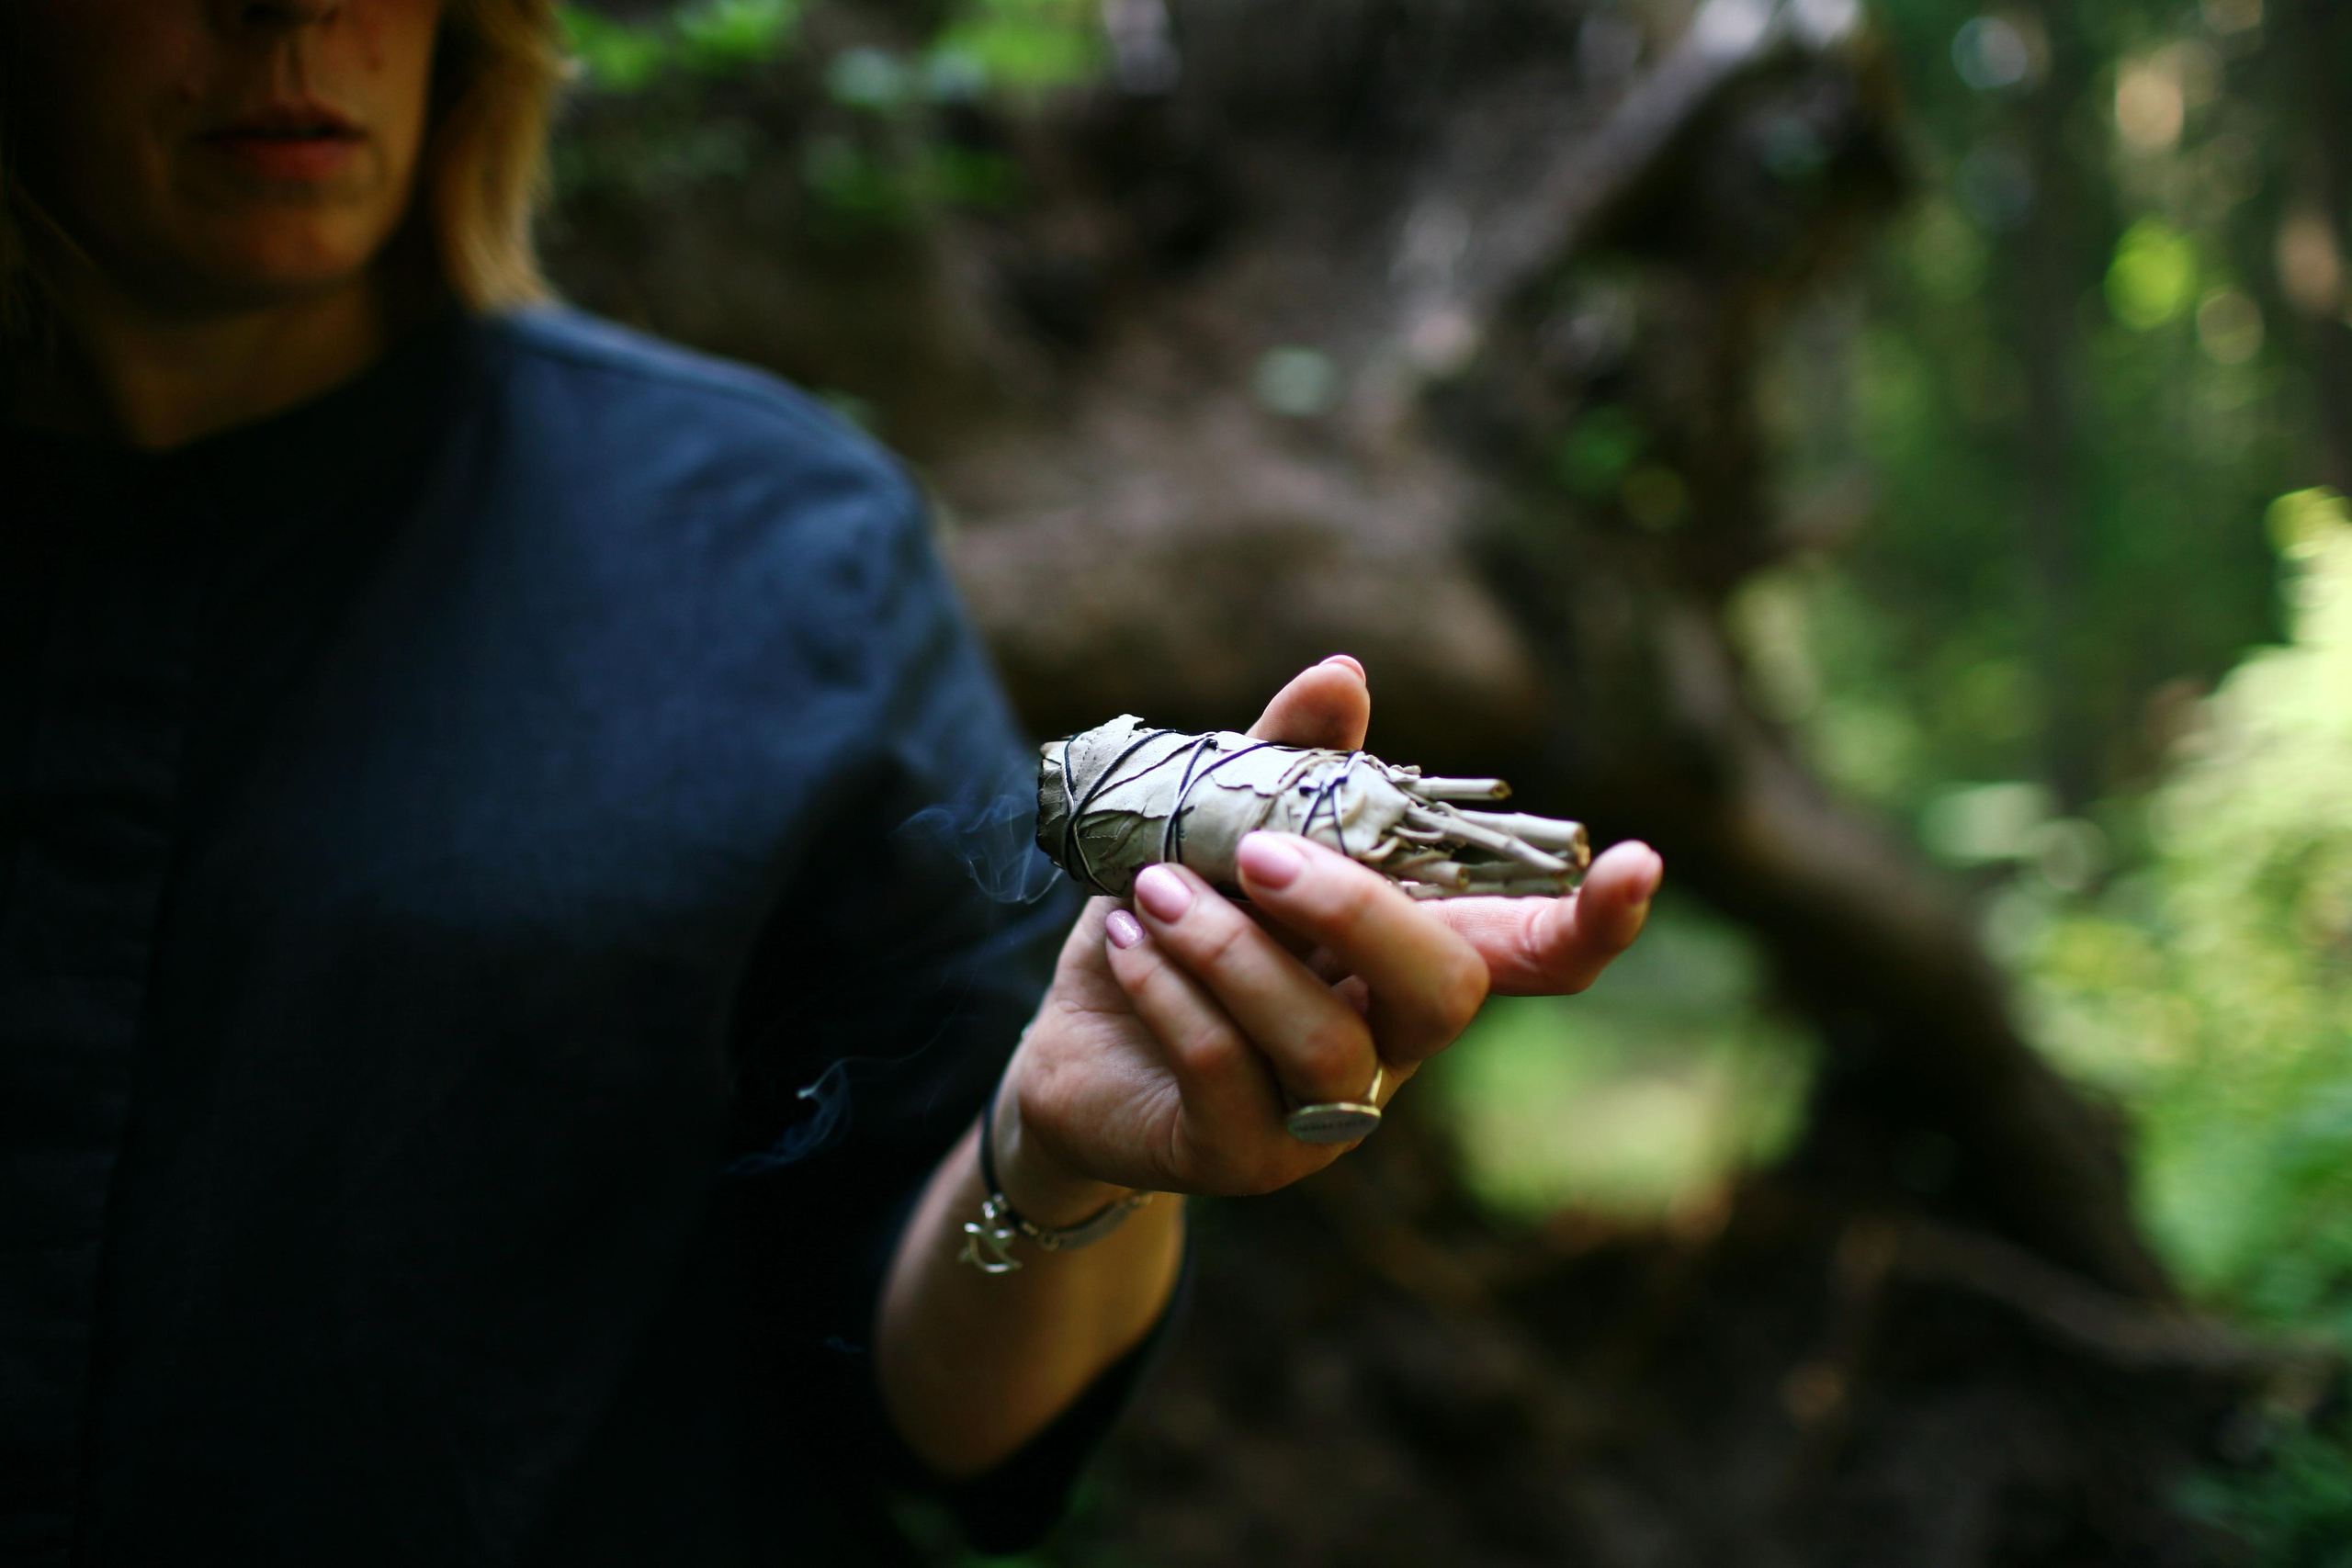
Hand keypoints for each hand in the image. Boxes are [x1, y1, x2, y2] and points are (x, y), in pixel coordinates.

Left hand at [994, 657, 1663, 1221]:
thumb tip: (1343, 674)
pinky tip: (1120, 941)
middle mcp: (1389, 1043)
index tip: (1637, 861)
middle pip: (1441, 993)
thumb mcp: (1211, 831)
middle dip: (1357, 911)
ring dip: (1228, 951)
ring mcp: (1321, 1117)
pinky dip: (1170, 993)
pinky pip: (1225, 1075)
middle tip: (1256, 854)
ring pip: (1324, 1041)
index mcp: (1407, 957)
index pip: (1534, 953)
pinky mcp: (1238, 1159)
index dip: (1592, 921)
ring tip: (1148, 891)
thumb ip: (1281, 762)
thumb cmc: (1166, 928)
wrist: (1069, 1044)